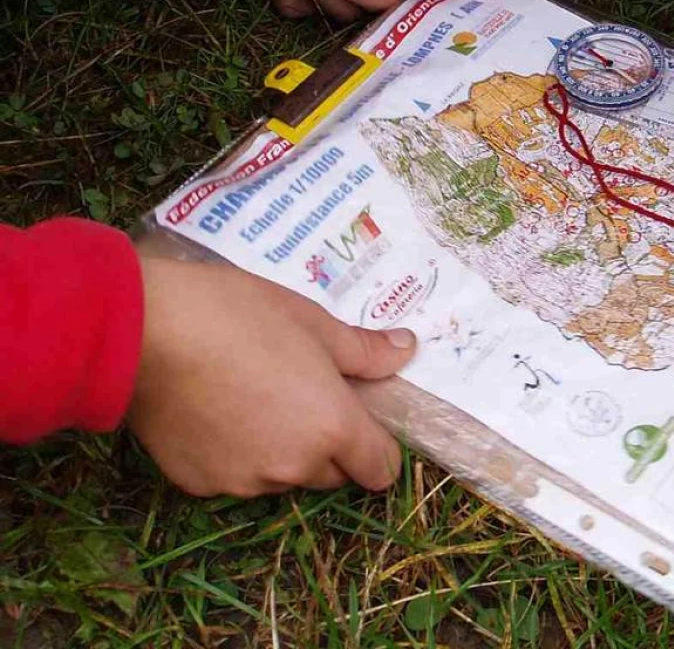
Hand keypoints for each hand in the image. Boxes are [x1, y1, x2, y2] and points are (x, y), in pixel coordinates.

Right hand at [128, 255, 415, 497]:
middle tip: (302, 395)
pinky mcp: (199, 484)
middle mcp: (293, 466)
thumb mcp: (311, 321)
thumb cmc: (235, 314)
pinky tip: (215, 410)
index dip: (377, 448)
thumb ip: (363, 349)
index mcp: (332, 427)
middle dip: (329, 445)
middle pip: (332, 474)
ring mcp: (244, 481)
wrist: (142, 332)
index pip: (380, 470)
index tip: (361, 420)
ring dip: (281, 451)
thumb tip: (405, 350)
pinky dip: (234, 455)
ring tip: (253, 395)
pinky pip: (235, 477)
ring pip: (282, 477)